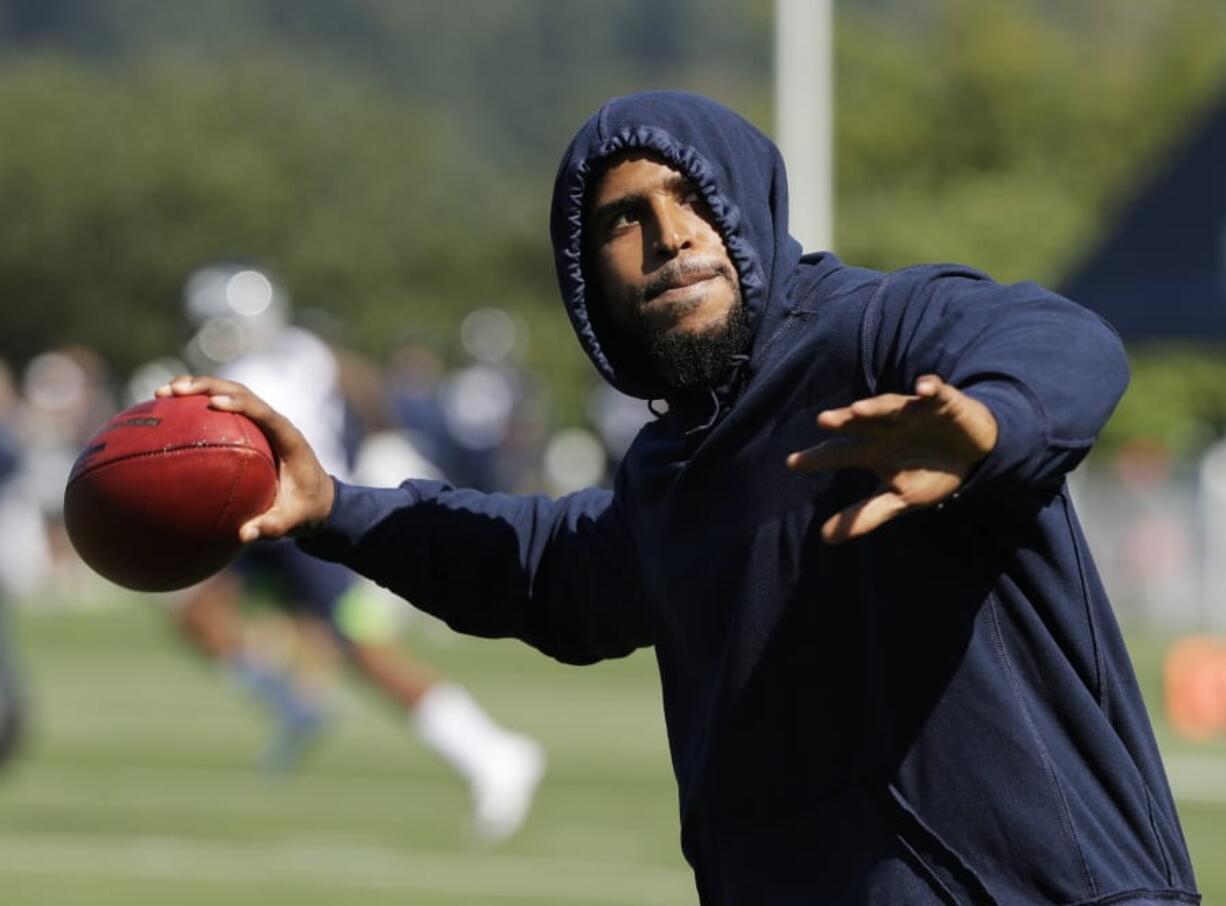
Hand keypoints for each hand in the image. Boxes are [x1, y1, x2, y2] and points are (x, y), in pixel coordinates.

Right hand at [155, 376, 334, 541]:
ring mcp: (262, 422)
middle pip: (242, 393)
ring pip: (230, 393)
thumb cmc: (306, 509)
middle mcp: (275, 424)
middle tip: (174, 390)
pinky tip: (167, 410)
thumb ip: (272, 527)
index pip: (265, 414)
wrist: (318, 499)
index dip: (240, 404)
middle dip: (208, 386)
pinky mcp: (250, 427)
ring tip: (162, 392)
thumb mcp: (294, 521)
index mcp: (289, 439)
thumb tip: (245, 535)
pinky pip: (224, 409)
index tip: (213, 403)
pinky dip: (197, 405)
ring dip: (198, 388)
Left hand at [786, 375, 997, 544]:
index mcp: (872, 450)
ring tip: (858, 409)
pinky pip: (936, 392)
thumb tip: (824, 538)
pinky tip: (923, 388)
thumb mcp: (898, 499)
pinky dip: (930, 388)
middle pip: (859, 422)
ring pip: (890, 405)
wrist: (973, 454)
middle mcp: (886, 427)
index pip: (839, 452)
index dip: (817, 457)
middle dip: (843, 420)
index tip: (791, 463)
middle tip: (823, 421)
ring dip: (876, 406)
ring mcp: (913, 412)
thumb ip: (863, 516)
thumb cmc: (929, 474)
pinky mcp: (943, 402)